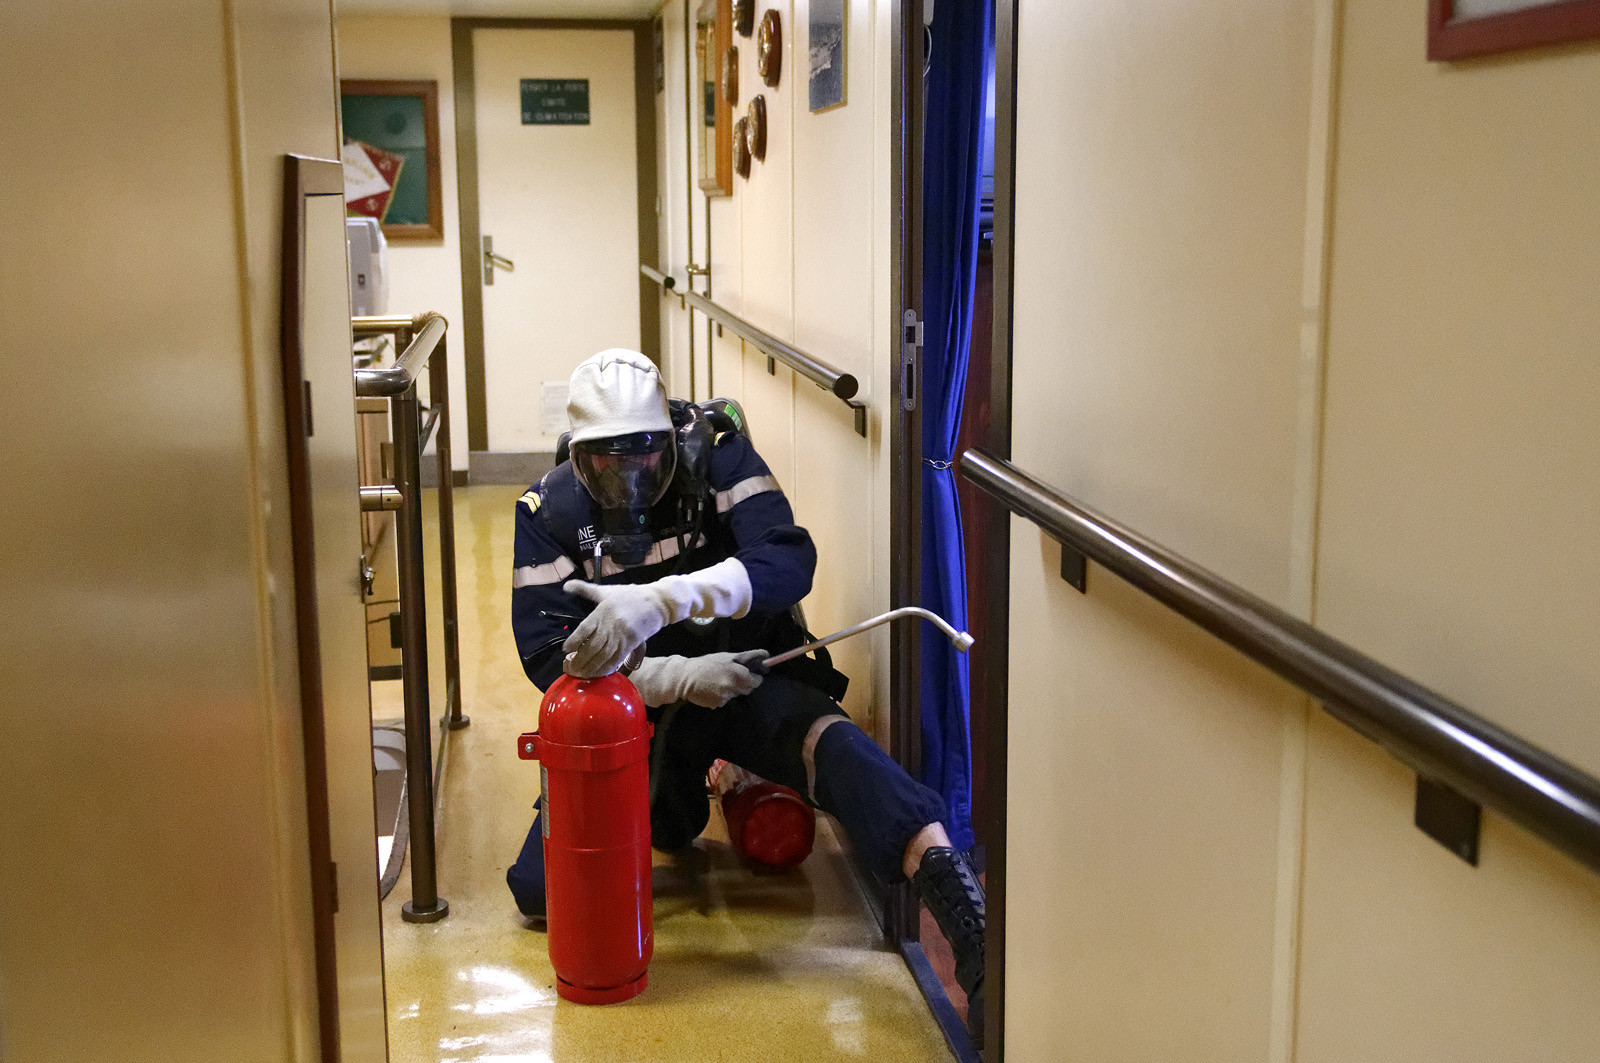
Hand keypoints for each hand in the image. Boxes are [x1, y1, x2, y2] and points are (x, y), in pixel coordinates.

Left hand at [562, 580, 672, 676]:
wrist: (657, 601)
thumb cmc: (629, 595)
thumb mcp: (606, 590)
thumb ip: (584, 589)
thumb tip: (565, 585)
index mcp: (602, 611)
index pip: (584, 629)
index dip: (574, 641)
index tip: (565, 650)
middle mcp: (610, 625)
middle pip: (592, 646)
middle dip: (580, 660)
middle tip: (571, 668)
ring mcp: (622, 635)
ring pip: (603, 656)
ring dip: (591, 667)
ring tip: (581, 674)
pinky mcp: (631, 643)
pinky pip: (617, 659)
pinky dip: (607, 667)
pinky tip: (599, 673)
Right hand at [629, 650, 768, 708]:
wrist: (684, 678)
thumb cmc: (707, 664)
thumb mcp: (727, 656)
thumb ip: (746, 658)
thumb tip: (766, 656)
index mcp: (738, 675)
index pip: (757, 681)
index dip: (754, 677)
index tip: (749, 673)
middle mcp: (734, 688)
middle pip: (747, 689)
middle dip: (743, 683)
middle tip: (731, 675)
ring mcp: (726, 698)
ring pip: (736, 694)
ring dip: (732, 689)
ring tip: (718, 681)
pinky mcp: (717, 705)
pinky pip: (725, 700)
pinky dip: (722, 695)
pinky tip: (712, 689)